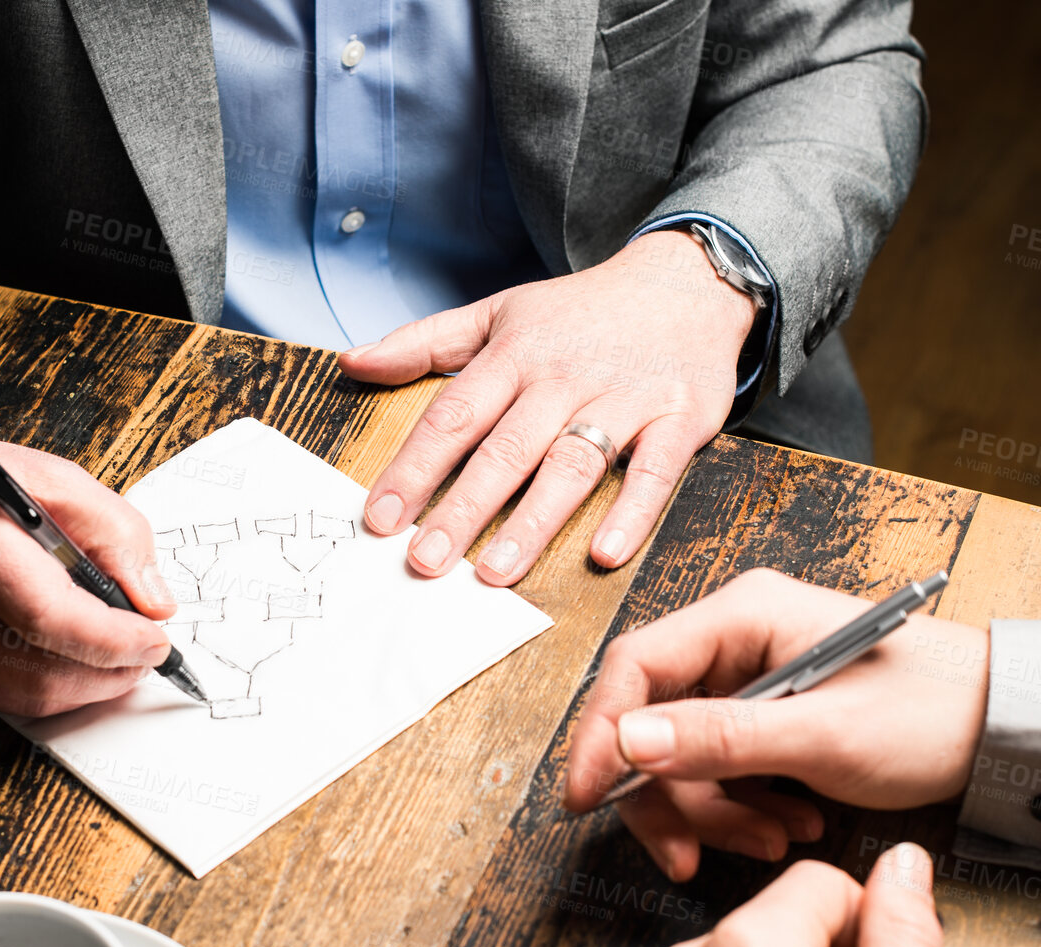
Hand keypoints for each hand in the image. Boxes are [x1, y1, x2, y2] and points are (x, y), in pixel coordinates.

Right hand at [0, 425, 175, 716]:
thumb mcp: (60, 481)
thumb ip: (119, 537)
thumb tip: (156, 605)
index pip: (48, 616)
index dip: (112, 639)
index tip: (155, 638)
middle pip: (46, 670)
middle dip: (112, 669)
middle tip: (144, 650)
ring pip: (33, 698)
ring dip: (88, 684)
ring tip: (112, 653)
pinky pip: (9, 704)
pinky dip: (51, 688)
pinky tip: (59, 654)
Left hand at [338, 231, 755, 583]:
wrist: (689, 279)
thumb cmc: (582, 313)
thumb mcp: (500, 312)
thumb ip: (425, 342)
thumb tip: (351, 363)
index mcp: (514, 356)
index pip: (453, 418)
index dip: (413, 469)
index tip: (379, 519)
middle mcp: (563, 379)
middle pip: (505, 450)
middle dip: (461, 508)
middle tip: (425, 561)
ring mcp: (623, 400)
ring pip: (570, 465)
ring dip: (532, 522)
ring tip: (494, 572)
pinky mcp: (678, 419)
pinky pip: (654, 472)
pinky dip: (632, 512)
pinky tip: (603, 553)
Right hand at [564, 569, 987, 880]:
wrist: (999, 730)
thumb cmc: (930, 713)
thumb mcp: (822, 735)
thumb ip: (720, 739)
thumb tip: (627, 744)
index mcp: (743, 615)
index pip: (635, 667)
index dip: (601, 735)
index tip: (587, 796)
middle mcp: (736, 640)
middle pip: (651, 723)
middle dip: (670, 797)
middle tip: (687, 853)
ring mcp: (748, 679)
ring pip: (681, 757)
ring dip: (715, 813)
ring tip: (774, 841)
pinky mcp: (762, 716)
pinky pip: (717, 769)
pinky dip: (740, 809)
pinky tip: (787, 827)